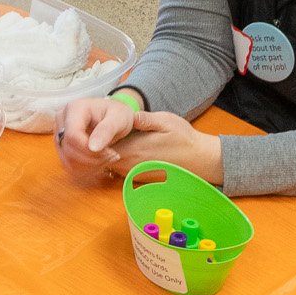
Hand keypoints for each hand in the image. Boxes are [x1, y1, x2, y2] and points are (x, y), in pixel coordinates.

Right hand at [55, 97, 135, 182]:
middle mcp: (62, 120)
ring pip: (68, 161)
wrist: (113, 116)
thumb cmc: (117, 114)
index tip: (111, 153)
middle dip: (93, 159)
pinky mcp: (61, 147)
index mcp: (74, 108)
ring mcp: (59, 134)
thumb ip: (106, 130)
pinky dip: (86, 169)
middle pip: (69, 150)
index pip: (72, 136)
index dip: (89, 150)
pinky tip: (99, 161)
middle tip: (113, 156)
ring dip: (91, 166)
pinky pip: (69, 165)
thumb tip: (93, 148)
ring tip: (108, 158)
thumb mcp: (119, 118)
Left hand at [105, 111, 223, 185]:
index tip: (97, 124)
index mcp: (134, 149)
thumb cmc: (183, 138)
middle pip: (102, 156)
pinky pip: (119, 170)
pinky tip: (123, 149)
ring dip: (106, 153)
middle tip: (99, 130)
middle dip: (99, 145)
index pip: (103, 145)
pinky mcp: (138, 179)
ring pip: (110, 164)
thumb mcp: (166, 121)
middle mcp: (130, 165)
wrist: (198, 160)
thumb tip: (128, 116)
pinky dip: (116, 161)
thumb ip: (145, 120)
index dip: (97, 135)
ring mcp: (134, 174)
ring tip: (109, 138)